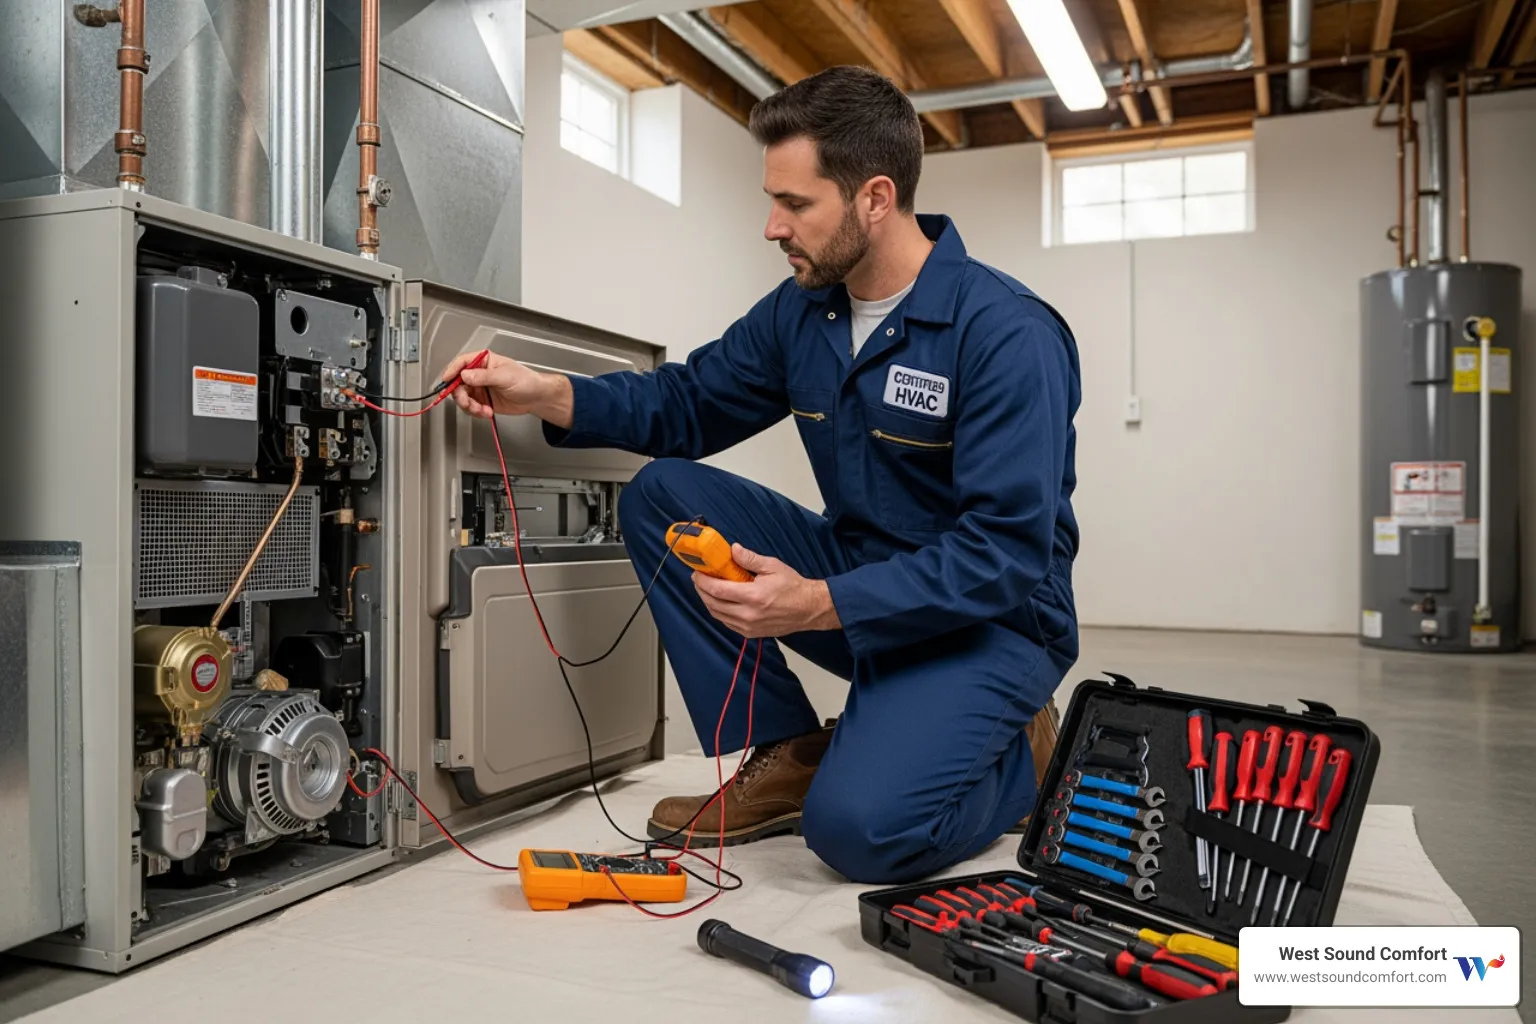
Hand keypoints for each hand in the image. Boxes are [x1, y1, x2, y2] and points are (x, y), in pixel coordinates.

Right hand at [440, 351, 573, 428]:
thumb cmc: (526, 381)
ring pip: (463, 397)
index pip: (462, 362)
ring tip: (482, 410)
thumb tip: (465, 375)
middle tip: (468, 403)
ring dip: (470, 406)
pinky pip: (471, 407)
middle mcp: (479, 373)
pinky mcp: (482, 401)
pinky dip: (476, 412)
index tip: (446, 380)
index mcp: (484, 361)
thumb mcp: (505, 376)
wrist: (536, 398)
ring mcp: (480, 388)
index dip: (452, 371)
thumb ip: (483, 376)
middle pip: (458, 383)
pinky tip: (487, 412)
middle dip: (461, 396)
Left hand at [692, 544, 840, 638]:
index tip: (697, 572)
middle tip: (699, 579)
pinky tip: (720, 601)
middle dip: (701, 591)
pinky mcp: (751, 633)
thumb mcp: (772, 566)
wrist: (809, 608)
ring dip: (708, 602)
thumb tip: (733, 550)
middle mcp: (748, 614)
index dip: (703, 581)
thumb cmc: (793, 587)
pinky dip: (719, 612)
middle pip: (713, 604)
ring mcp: (749, 627)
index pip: (717, 590)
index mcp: (753, 596)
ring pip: (718, 615)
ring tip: (706, 589)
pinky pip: (727, 623)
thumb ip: (749, 559)